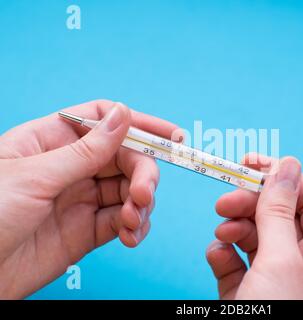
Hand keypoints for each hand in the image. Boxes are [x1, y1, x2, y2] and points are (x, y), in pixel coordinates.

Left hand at [0, 100, 178, 297]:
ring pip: (128, 190)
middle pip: (124, 158)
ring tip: (134, 220)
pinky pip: (121, 221)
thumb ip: (86, 150)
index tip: (171, 136)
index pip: (103, 121)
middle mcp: (70, 167)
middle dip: (143, 174)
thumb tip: (124, 115)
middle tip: (145, 193)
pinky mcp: (86, 230)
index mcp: (51, 141)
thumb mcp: (36, 176)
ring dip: (141, 203)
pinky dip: (135, 227)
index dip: (139, 124)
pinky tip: (131, 235)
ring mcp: (80, 199)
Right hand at [206, 155, 302, 298]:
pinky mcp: (246, 293)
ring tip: (221, 229)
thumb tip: (287, 165)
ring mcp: (273, 281)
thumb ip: (279, 213)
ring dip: (234, 226)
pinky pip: (234, 261)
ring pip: (254, 237)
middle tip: (225, 200)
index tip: (255, 166)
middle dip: (251, 204)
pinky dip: (223, 253)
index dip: (287, 182)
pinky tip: (217, 254)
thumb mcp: (280, 262)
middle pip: (280, 217)